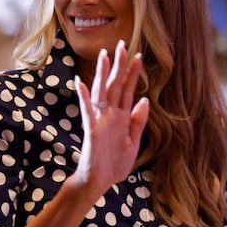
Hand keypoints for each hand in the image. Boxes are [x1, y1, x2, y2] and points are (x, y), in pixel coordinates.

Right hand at [73, 40, 148, 197]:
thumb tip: (145, 100)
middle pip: (114, 86)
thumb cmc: (113, 165)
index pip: (127, 91)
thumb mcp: (133, 143)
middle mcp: (110, 115)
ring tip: (104, 56)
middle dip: (119, 65)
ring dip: (102, 74)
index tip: (139, 56)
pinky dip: (84, 97)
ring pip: (101, 93)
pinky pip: (87, 110)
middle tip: (122, 44)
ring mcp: (99, 120)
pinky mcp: (91, 129)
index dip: (133, 74)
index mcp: (121, 118)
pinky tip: (81, 83)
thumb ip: (138, 122)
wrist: (98, 182)